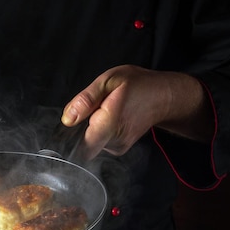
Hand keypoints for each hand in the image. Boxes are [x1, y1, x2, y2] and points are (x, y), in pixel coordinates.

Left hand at [61, 65, 210, 159]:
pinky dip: (95, 132)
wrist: (163, 96)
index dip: (66, 143)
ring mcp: (117, 147)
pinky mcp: (118, 148)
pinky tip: (105, 120)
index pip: (80, 148)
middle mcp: (114, 142)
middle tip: (87, 113)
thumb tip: (67, 119)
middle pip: (81, 146)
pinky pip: (97, 144)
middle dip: (76, 132)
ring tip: (100, 113)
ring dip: (87, 130)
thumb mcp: (109, 80)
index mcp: (109, 124)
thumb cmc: (137, 85)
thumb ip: (86, 100)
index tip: (66, 131)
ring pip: (89, 145)